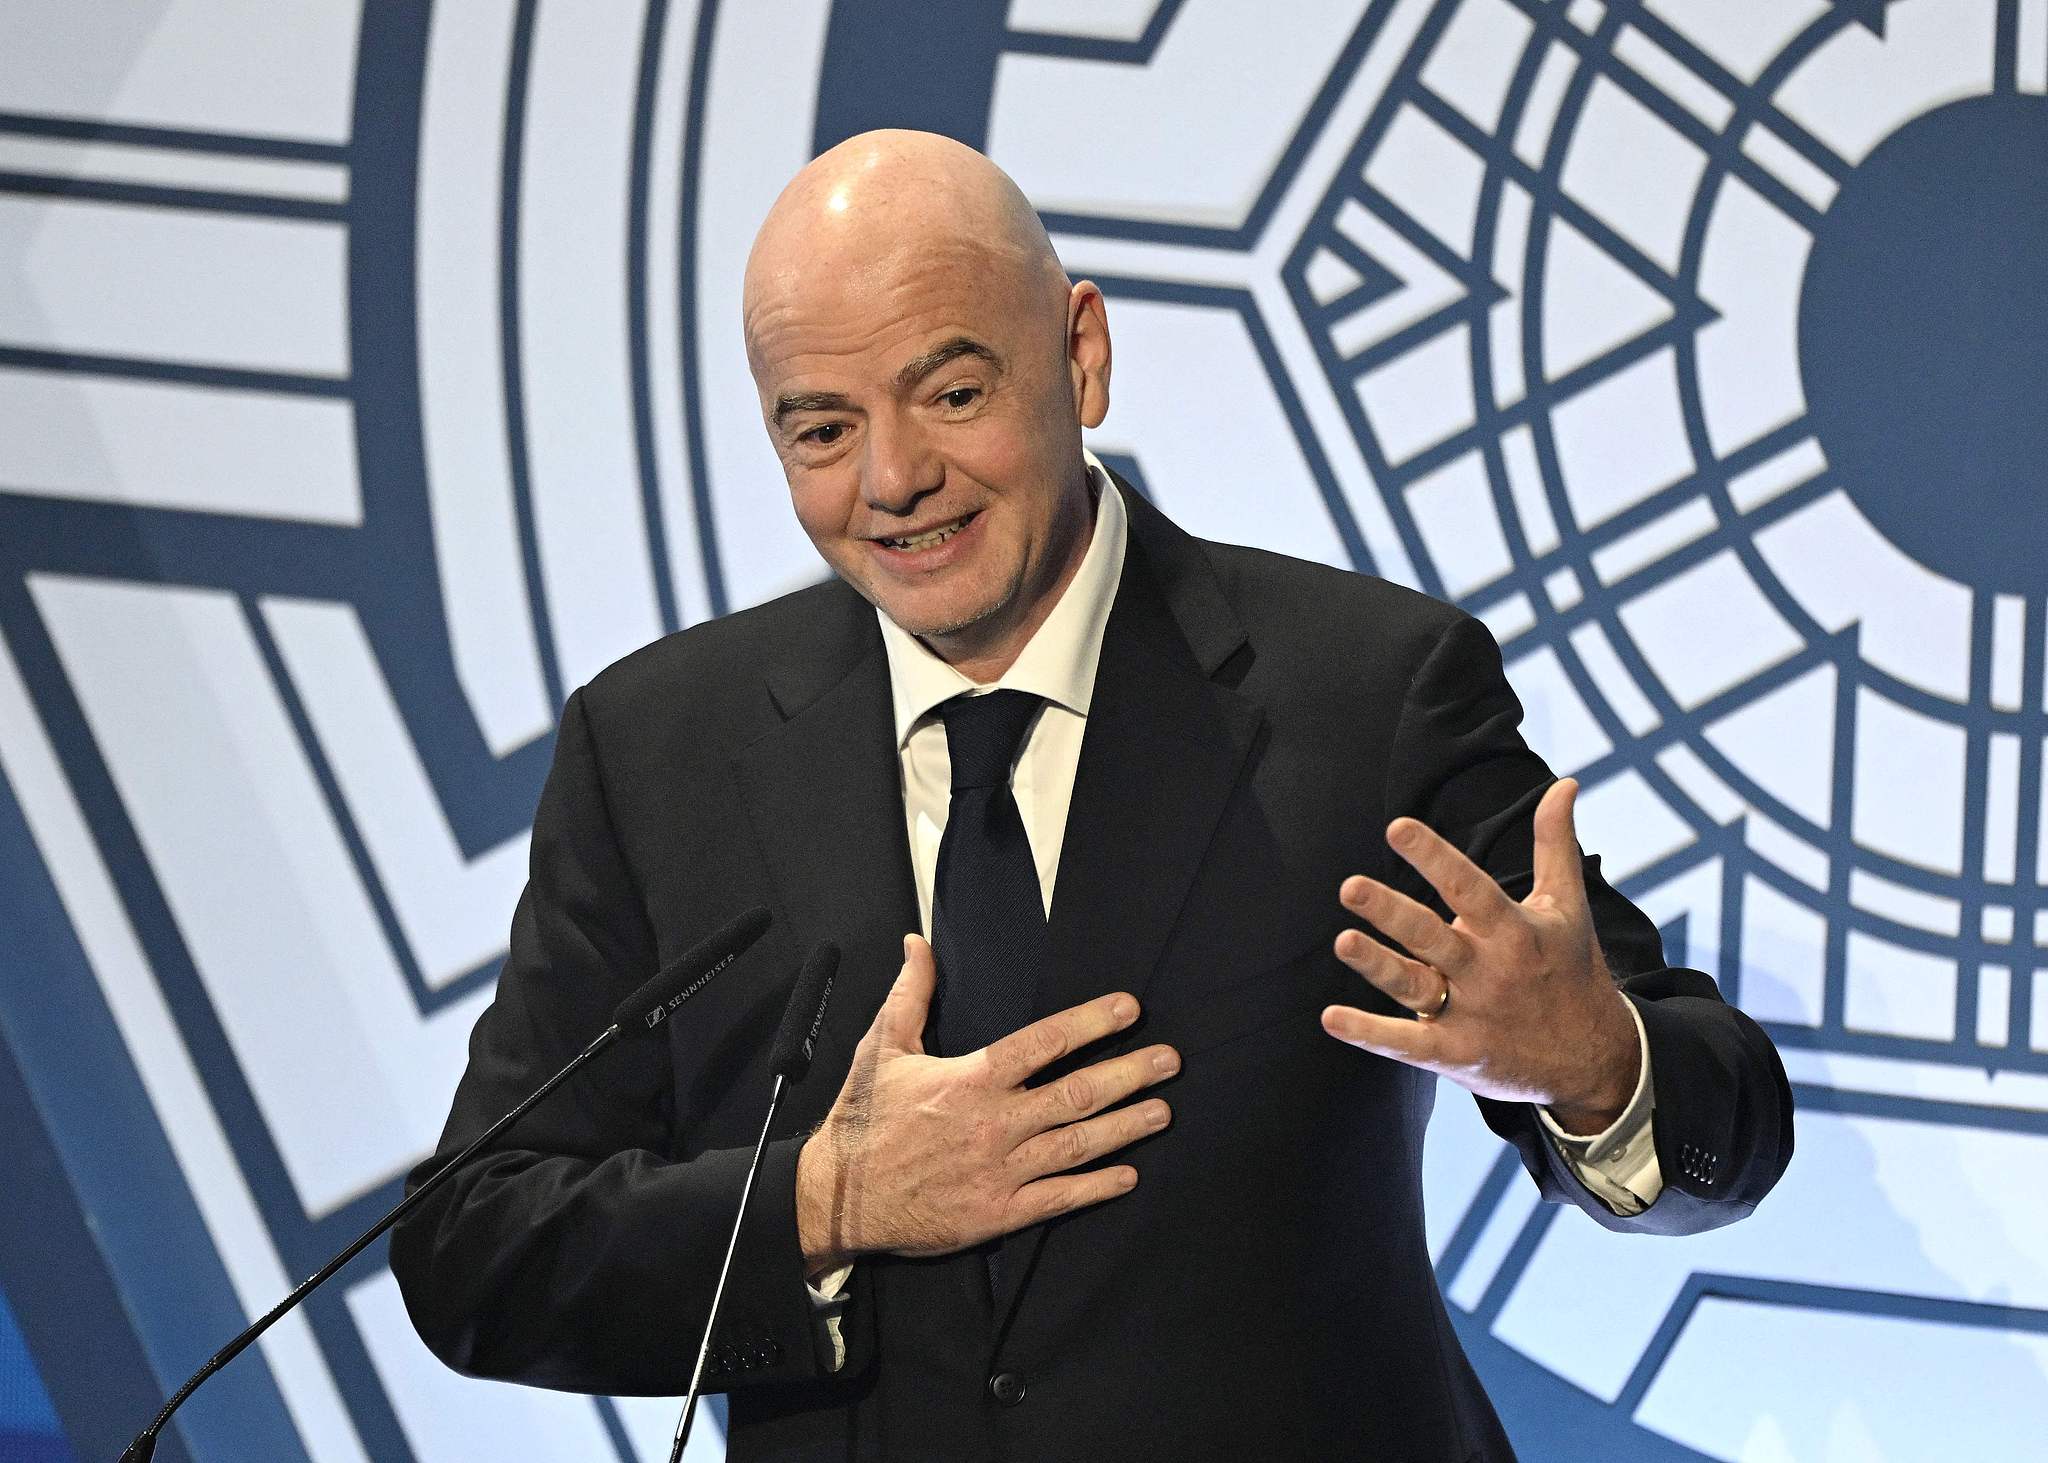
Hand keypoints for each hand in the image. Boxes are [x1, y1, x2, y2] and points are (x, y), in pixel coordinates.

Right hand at [795, 934, 1177, 1274]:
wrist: (837, 1196)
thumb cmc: (862, 1119)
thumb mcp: (881, 1046)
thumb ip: (910, 993)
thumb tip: (917, 943)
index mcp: (971, 1079)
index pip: (1044, 1042)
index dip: (1091, 1023)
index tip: (1129, 1008)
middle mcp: (994, 1123)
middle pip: (1076, 1093)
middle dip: (1129, 1074)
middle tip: (1170, 1061)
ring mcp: (1000, 1170)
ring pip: (1077, 1144)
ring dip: (1125, 1127)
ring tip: (1163, 1111)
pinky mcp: (998, 1212)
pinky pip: (1058, 1198)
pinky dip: (1096, 1188)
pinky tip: (1128, 1176)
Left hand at [1319, 778, 1637, 1133]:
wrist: (1598, 1060)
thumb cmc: (1571, 971)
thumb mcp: (1568, 907)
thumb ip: (1553, 844)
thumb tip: (1564, 783)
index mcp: (1515, 930)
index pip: (1468, 887)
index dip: (1434, 857)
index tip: (1397, 828)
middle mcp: (1490, 970)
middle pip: (1433, 937)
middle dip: (1392, 912)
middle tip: (1350, 887)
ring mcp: (1472, 1014)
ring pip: (1415, 986)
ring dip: (1377, 966)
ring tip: (1342, 942)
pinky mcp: (1457, 1053)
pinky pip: (1408, 1043)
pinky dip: (1371, 1034)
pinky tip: (1332, 1018)